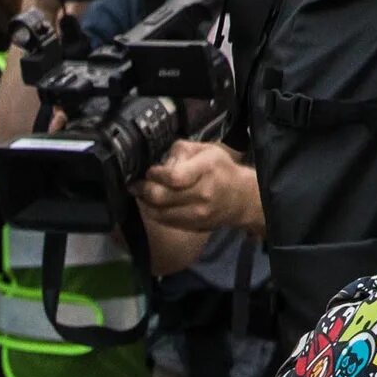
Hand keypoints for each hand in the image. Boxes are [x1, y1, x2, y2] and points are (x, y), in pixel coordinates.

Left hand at [133, 139, 263, 236]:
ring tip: (142, 194)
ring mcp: (199, 213)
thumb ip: (180, 151)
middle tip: (136, 184)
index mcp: (206, 169)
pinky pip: (166, 221)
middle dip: (143, 189)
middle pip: (161, 197)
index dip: (156, 175)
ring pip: (159, 212)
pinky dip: (155, 213)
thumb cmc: (220, 169)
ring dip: (145, 203)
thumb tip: (161, 165)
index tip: (150, 171)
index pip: (173, 177)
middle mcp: (203, 193)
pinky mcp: (194, 226)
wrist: (241, 198)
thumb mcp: (205, 150)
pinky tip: (153, 204)